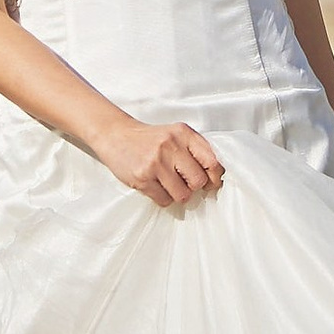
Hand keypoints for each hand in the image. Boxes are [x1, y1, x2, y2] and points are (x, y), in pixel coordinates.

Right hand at [99, 116, 223, 206]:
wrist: (116, 136)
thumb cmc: (150, 139)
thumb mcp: (176, 135)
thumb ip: (196, 150)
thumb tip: (216, 177)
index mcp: (183, 133)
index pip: (212, 161)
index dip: (214, 176)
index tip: (210, 181)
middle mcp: (171, 146)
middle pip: (198, 181)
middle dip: (193, 186)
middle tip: (183, 181)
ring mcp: (156, 163)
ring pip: (183, 195)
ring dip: (178, 194)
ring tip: (168, 183)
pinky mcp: (143, 178)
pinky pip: (164, 200)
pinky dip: (163, 197)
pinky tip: (156, 185)